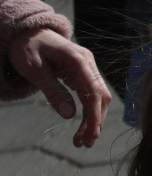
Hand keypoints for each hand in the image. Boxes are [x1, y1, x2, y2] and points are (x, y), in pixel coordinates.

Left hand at [8, 27, 111, 147]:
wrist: (25, 31)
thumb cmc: (26, 47)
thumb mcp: (34, 69)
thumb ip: (53, 90)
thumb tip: (70, 115)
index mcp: (79, 60)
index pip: (94, 93)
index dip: (94, 116)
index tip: (91, 136)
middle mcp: (88, 64)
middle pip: (101, 98)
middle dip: (95, 123)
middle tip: (84, 144)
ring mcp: (88, 69)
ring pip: (98, 99)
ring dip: (92, 121)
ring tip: (81, 140)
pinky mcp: (83, 74)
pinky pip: (91, 96)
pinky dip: (88, 113)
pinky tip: (81, 126)